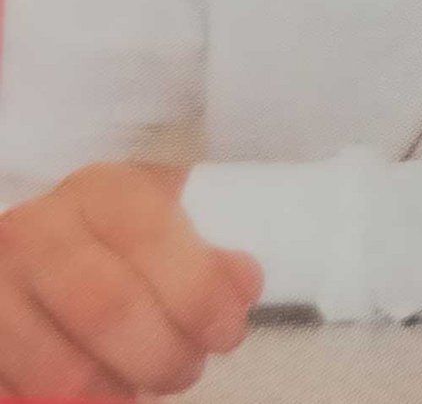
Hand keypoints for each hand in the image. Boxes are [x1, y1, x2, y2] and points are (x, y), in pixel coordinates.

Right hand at [0, 162, 262, 398]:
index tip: (226, 335)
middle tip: (185, 370)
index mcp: (103, 191)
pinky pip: (28, 389)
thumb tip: (241, 287)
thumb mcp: (173, 234)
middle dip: (164, 356)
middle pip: (109, 309)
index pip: (153, 241)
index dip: (200, 298)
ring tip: (141, 381)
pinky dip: (77, 401)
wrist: (56, 247)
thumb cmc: (128, 244)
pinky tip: (102, 386)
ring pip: (63, 368)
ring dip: (119, 389)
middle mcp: (39, 229)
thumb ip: (213, 262)